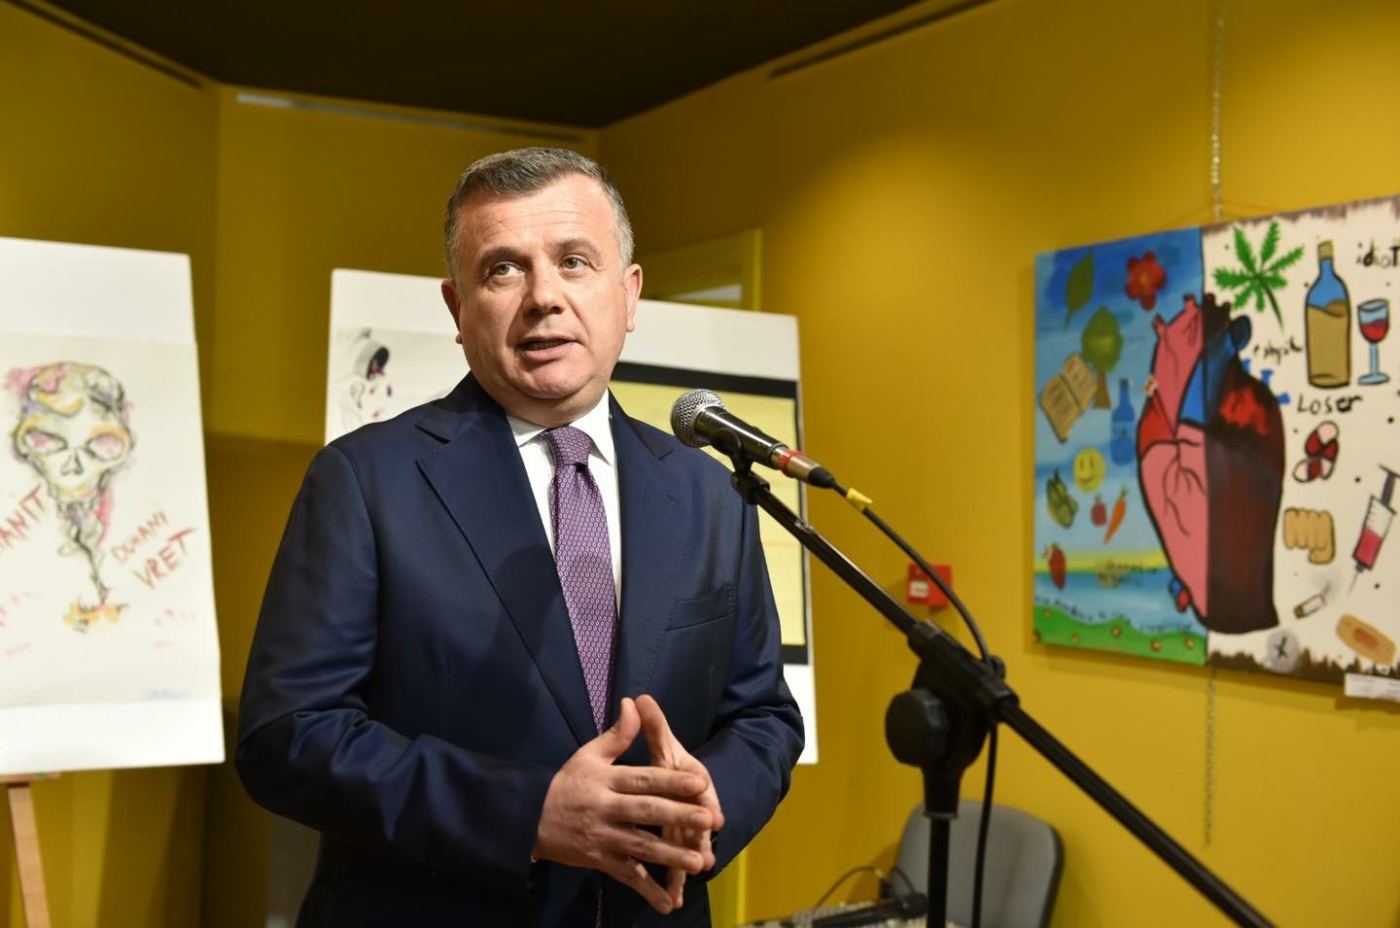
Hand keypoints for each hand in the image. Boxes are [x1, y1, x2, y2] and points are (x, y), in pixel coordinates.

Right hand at [534, 697, 715, 914]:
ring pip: (640, 847)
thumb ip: (617, 734)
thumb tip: (635, 703)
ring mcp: (603, 838)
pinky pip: (627, 877)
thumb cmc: (566, 783)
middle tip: (709, 821)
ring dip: (670, 857)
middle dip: (678, 817)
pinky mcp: (600, 861)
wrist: (529, 818)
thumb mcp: (588, 755)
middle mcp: (606, 809)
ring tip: (698, 862)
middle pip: (646, 812)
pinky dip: (647, 890)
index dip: (671, 781)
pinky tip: (670, 902)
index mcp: (606, 780)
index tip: (699, 783)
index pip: (643, 779)